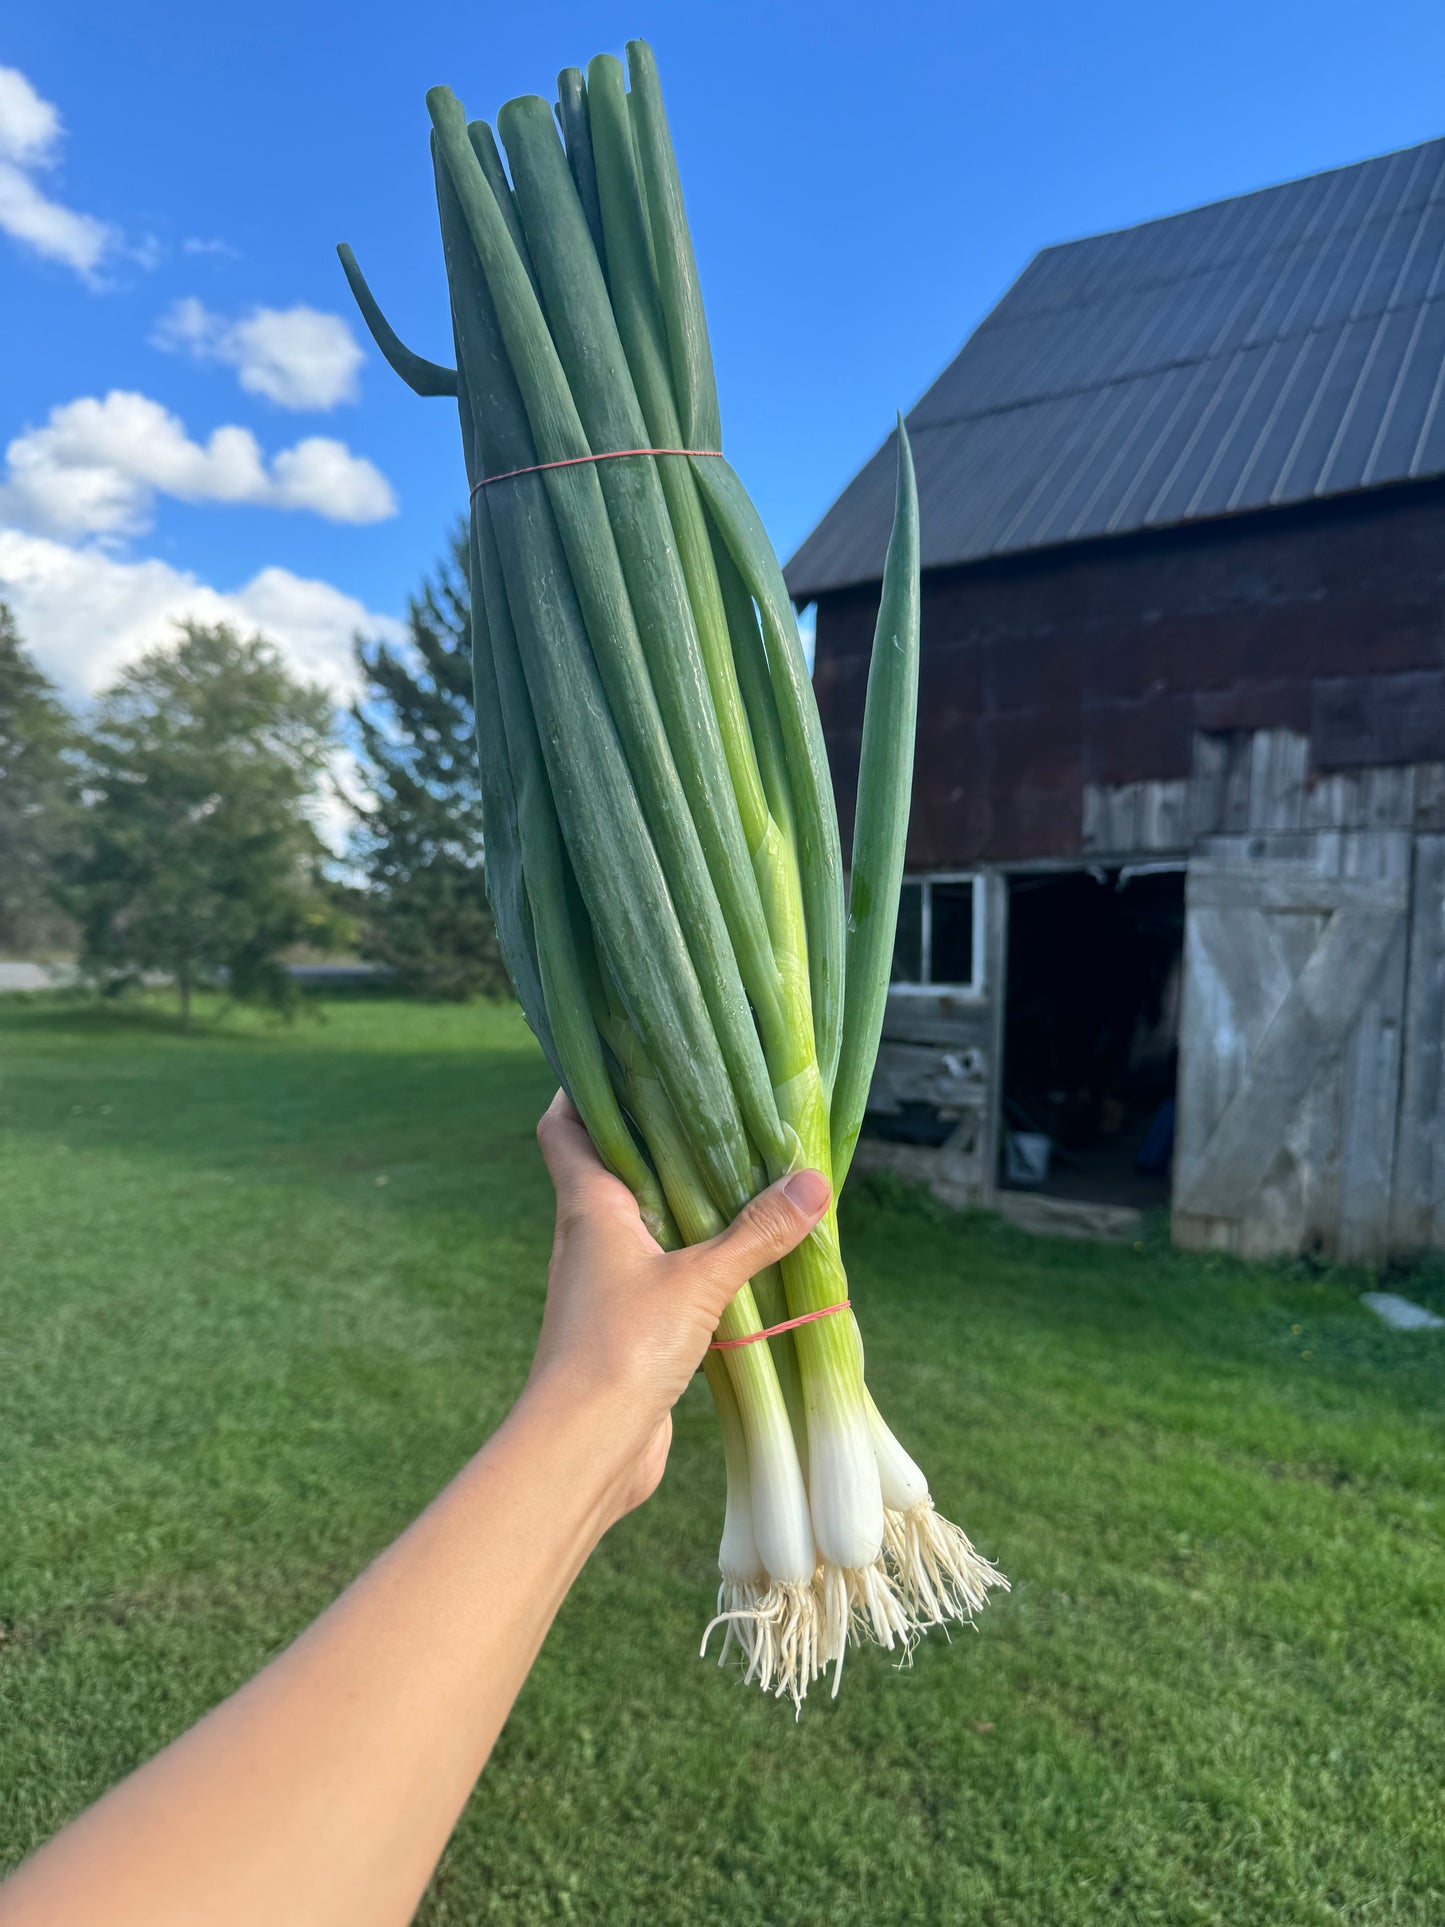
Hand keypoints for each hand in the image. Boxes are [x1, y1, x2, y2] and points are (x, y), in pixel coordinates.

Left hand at [525, 1092, 830, 1522]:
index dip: (582, 1093)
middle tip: (710, 1114)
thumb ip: (756, 1233)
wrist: (584, 1447)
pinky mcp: (625, 1329)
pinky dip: (691, 1262)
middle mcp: (588, 1238)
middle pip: (609, 1170)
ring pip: (638, 1226)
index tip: (621, 1064)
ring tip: (738, 1180)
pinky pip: (658, 1276)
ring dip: (679, 1207)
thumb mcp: (700, 1281)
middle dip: (653, 1144)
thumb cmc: (621, 1347)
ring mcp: (604, 1286)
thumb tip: (812, 1182)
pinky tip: (736, 1262)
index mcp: (589, 1206)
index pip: (564, 1128)